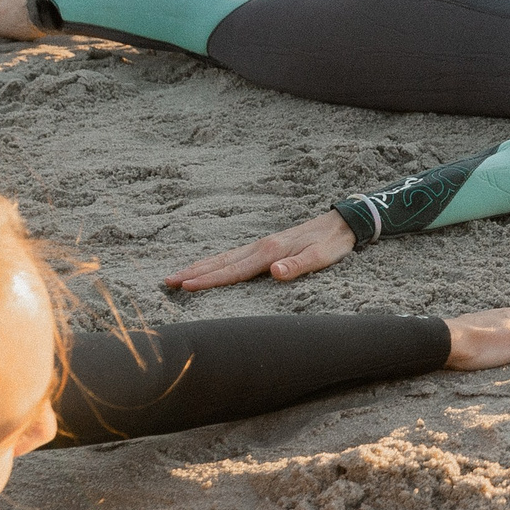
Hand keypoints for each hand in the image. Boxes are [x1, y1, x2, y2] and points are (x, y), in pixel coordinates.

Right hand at [165, 210, 356, 289]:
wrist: (341, 223)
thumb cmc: (332, 244)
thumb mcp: (321, 258)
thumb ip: (298, 266)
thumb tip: (274, 272)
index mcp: (270, 251)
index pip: (234, 270)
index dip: (210, 280)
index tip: (187, 286)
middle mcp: (260, 247)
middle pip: (221, 262)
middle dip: (194, 272)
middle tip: (167, 281)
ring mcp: (261, 245)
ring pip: (224, 258)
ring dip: (200, 266)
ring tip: (178, 274)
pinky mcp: (265, 246)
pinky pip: (233, 255)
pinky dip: (216, 261)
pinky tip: (209, 266)